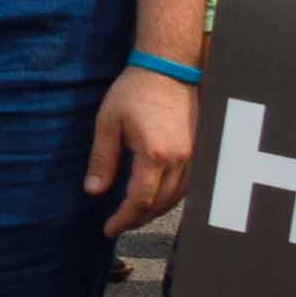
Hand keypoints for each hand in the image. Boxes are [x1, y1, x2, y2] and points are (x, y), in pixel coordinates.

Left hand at [88, 63, 191, 220]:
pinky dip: (171, 198)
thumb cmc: (135, 91)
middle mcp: (181, 160)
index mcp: (155, 155)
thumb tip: (93, 191)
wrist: (171, 68)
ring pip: (178, 198)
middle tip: (118, 225)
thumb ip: (102, 159)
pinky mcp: (201, 150)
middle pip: (161, 205)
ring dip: (155, 211)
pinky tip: (157, 197)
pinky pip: (188, 186)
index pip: (140, 201)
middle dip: (138, 219)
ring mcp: (195, 156)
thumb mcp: (108, 123)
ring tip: (134, 215)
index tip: (108, 229)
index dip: (123, 219)